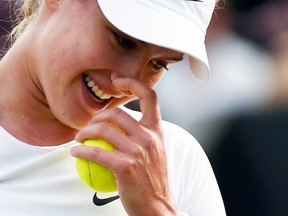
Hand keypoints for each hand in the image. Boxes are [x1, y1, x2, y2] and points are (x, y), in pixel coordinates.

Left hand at [71, 77, 179, 215]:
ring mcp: (138, 151)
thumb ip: (142, 134)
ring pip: (103, 129)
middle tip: (89, 125)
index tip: (117, 81)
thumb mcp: (154, 151)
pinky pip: (96, 152)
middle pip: (116, 112)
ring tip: (78, 138)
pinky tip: (75, 152)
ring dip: (84, 132)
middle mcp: (149, 137)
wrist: (158, 206)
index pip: (150, 96)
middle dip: (96, 115)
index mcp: (157, 130)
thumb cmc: (152, 178)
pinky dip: (81, 150)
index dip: (133, 82)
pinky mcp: (125, 167)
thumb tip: (120, 123)